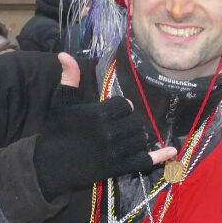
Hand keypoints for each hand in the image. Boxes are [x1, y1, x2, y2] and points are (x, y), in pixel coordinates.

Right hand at [35, 53, 176, 199]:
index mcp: (98, 114)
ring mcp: (115, 152)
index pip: (124, 105)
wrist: (49, 165)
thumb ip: (69, 79)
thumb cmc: (56, 131)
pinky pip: (144, 161)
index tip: (113, 113)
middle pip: (135, 121)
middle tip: (119, 126)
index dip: (120, 108)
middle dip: (129, 122)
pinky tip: (172, 152)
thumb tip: (64, 54)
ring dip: (137, 136)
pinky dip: (160, 156)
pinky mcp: (117, 168)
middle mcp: (109, 132)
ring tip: (126, 137)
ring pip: (141, 138)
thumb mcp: (61, 103)